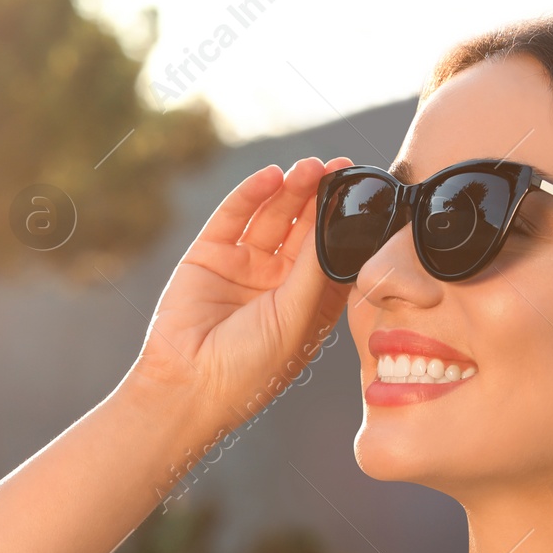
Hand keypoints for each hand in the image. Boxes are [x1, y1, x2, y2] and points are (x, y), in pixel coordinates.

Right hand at [123, 155, 355, 432]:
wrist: (188, 385)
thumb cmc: (251, 368)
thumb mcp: (296, 317)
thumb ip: (315, 268)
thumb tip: (337, 221)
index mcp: (307, 304)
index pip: (332, 252)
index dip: (346, 223)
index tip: (364, 193)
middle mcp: (277, 282)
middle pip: (304, 229)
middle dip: (320, 197)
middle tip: (338, 167)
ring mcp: (243, 267)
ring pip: (271, 217)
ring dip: (290, 190)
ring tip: (308, 166)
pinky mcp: (209, 256)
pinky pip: (233, 217)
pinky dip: (251, 194)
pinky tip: (270, 176)